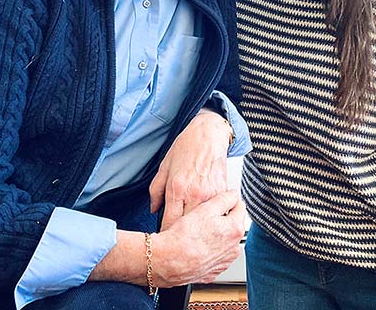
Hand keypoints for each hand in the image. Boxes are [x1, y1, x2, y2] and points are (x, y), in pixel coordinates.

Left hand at [149, 111, 232, 228]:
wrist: (209, 135)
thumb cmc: (186, 148)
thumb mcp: (164, 167)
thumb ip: (156, 191)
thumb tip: (153, 209)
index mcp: (176, 189)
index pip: (170, 223)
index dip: (166, 235)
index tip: (165, 239)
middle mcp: (194, 194)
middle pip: (188, 228)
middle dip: (182, 236)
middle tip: (178, 241)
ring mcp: (210, 194)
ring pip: (204, 223)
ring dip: (198, 230)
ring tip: (193, 234)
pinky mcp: (222, 192)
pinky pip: (216, 212)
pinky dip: (211, 217)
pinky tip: (206, 219)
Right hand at [152, 190, 245, 286]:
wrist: (169, 262)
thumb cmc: (184, 237)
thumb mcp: (205, 209)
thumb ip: (224, 199)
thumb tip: (233, 195)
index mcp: (235, 229)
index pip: (240, 207)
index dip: (228, 200)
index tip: (218, 201)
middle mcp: (234, 247)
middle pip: (233, 224)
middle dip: (222, 218)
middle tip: (204, 216)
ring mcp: (225, 260)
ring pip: (225, 240)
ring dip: (216, 234)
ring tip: (198, 232)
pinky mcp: (215, 269)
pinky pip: (216, 254)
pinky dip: (210, 248)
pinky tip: (197, 244)